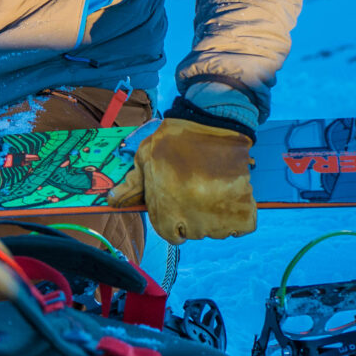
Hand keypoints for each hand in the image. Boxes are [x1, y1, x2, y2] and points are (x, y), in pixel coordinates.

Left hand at [108, 119, 255, 244]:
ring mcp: (218, 216)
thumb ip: (133, 184)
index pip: (172, 235)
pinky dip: (241, 216)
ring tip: (214, 188)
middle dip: (195, 215)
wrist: (212, 120)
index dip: (176, 221)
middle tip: (198, 187)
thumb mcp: (147, 156)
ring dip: (218, 216)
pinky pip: (243, 226)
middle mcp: (191, 219)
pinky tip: (232, 196)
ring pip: (219, 230)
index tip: (181, 205)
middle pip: (195, 232)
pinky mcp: (242, 208)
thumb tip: (112, 201)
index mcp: (166, 210)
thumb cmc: (175, 137)